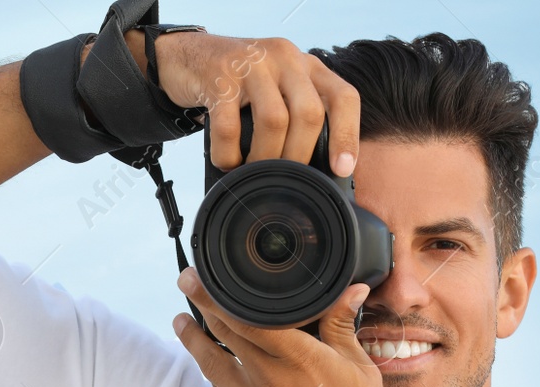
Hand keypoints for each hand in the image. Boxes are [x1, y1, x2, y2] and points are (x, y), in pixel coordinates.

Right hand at [152, 34, 360, 175]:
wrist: (192, 56)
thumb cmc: (241, 83)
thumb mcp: (278, 88)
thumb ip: (298, 115)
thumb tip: (316, 171)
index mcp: (307, 66)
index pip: (342, 97)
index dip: (347, 135)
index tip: (342, 168)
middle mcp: (285, 59)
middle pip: (309, 113)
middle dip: (299, 155)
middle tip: (286, 177)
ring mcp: (252, 65)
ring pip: (274, 120)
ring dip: (266, 158)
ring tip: (255, 171)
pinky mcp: (219, 77)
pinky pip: (229, 127)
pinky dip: (229, 154)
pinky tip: (228, 161)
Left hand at [172, 266, 416, 386]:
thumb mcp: (359, 370)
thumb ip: (342, 326)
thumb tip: (351, 288)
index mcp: (297, 358)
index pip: (243, 316)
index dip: (213, 294)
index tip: (197, 277)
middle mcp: (266, 380)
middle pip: (219, 334)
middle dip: (197, 306)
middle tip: (185, 285)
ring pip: (209, 365)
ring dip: (192, 341)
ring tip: (181, 323)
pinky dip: (212, 374)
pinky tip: (211, 364)